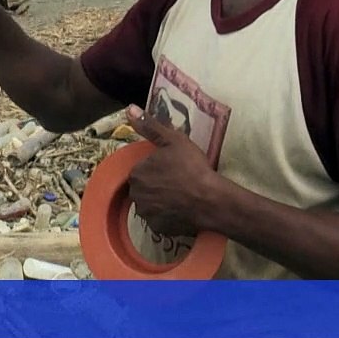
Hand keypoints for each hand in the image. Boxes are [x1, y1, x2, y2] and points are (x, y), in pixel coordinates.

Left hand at [124, 104, 218, 236]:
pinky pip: (160, 220)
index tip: (173, 168)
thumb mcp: (172, 140)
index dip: (157, 168)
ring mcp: (146, 214)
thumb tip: (129, 108)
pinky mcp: (158, 229)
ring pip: (150, 204)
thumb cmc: (191, 166)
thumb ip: (149, 125)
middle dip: (157, 185)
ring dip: (161, 201)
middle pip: (144, 188)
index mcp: (136, 173)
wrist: (210, 199)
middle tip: (178, 181)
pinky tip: (182, 209)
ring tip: (182, 196)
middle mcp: (136, 195)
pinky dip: (168, 216)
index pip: (142, 170)